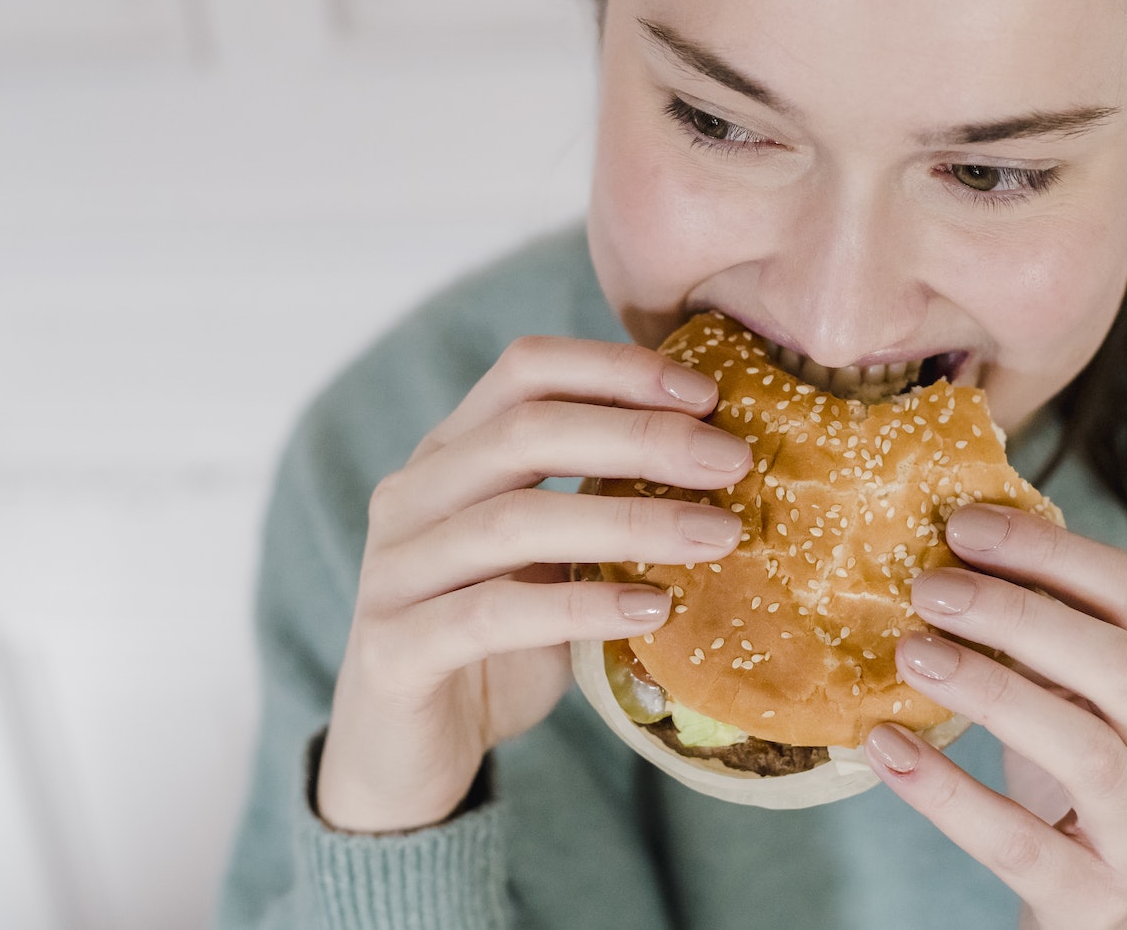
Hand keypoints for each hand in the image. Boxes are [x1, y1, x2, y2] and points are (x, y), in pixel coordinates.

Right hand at [316, 336, 752, 832]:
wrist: (408, 758)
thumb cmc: (497, 645)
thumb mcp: (551, 560)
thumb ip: (600, 503)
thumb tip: (722, 460)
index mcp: (450, 454)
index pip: (526, 370)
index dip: (616, 369)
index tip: (708, 394)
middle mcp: (411, 496)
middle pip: (525, 430)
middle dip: (642, 437)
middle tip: (732, 461)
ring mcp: (394, 571)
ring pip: (513, 520)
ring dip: (630, 521)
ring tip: (719, 535)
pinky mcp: (395, 649)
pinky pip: (493, 615)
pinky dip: (581, 607)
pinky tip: (653, 610)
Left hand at [864, 506, 1126, 929]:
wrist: (1124, 922)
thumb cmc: (1091, 787)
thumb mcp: (1090, 704)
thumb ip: (1053, 633)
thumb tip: (957, 540)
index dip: (1052, 552)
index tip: (964, 524)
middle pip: (1120, 665)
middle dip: (1019, 613)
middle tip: (928, 586)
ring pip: (1086, 750)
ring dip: (989, 689)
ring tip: (910, 652)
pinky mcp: (1096, 901)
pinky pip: (1017, 842)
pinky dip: (946, 790)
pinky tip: (886, 747)